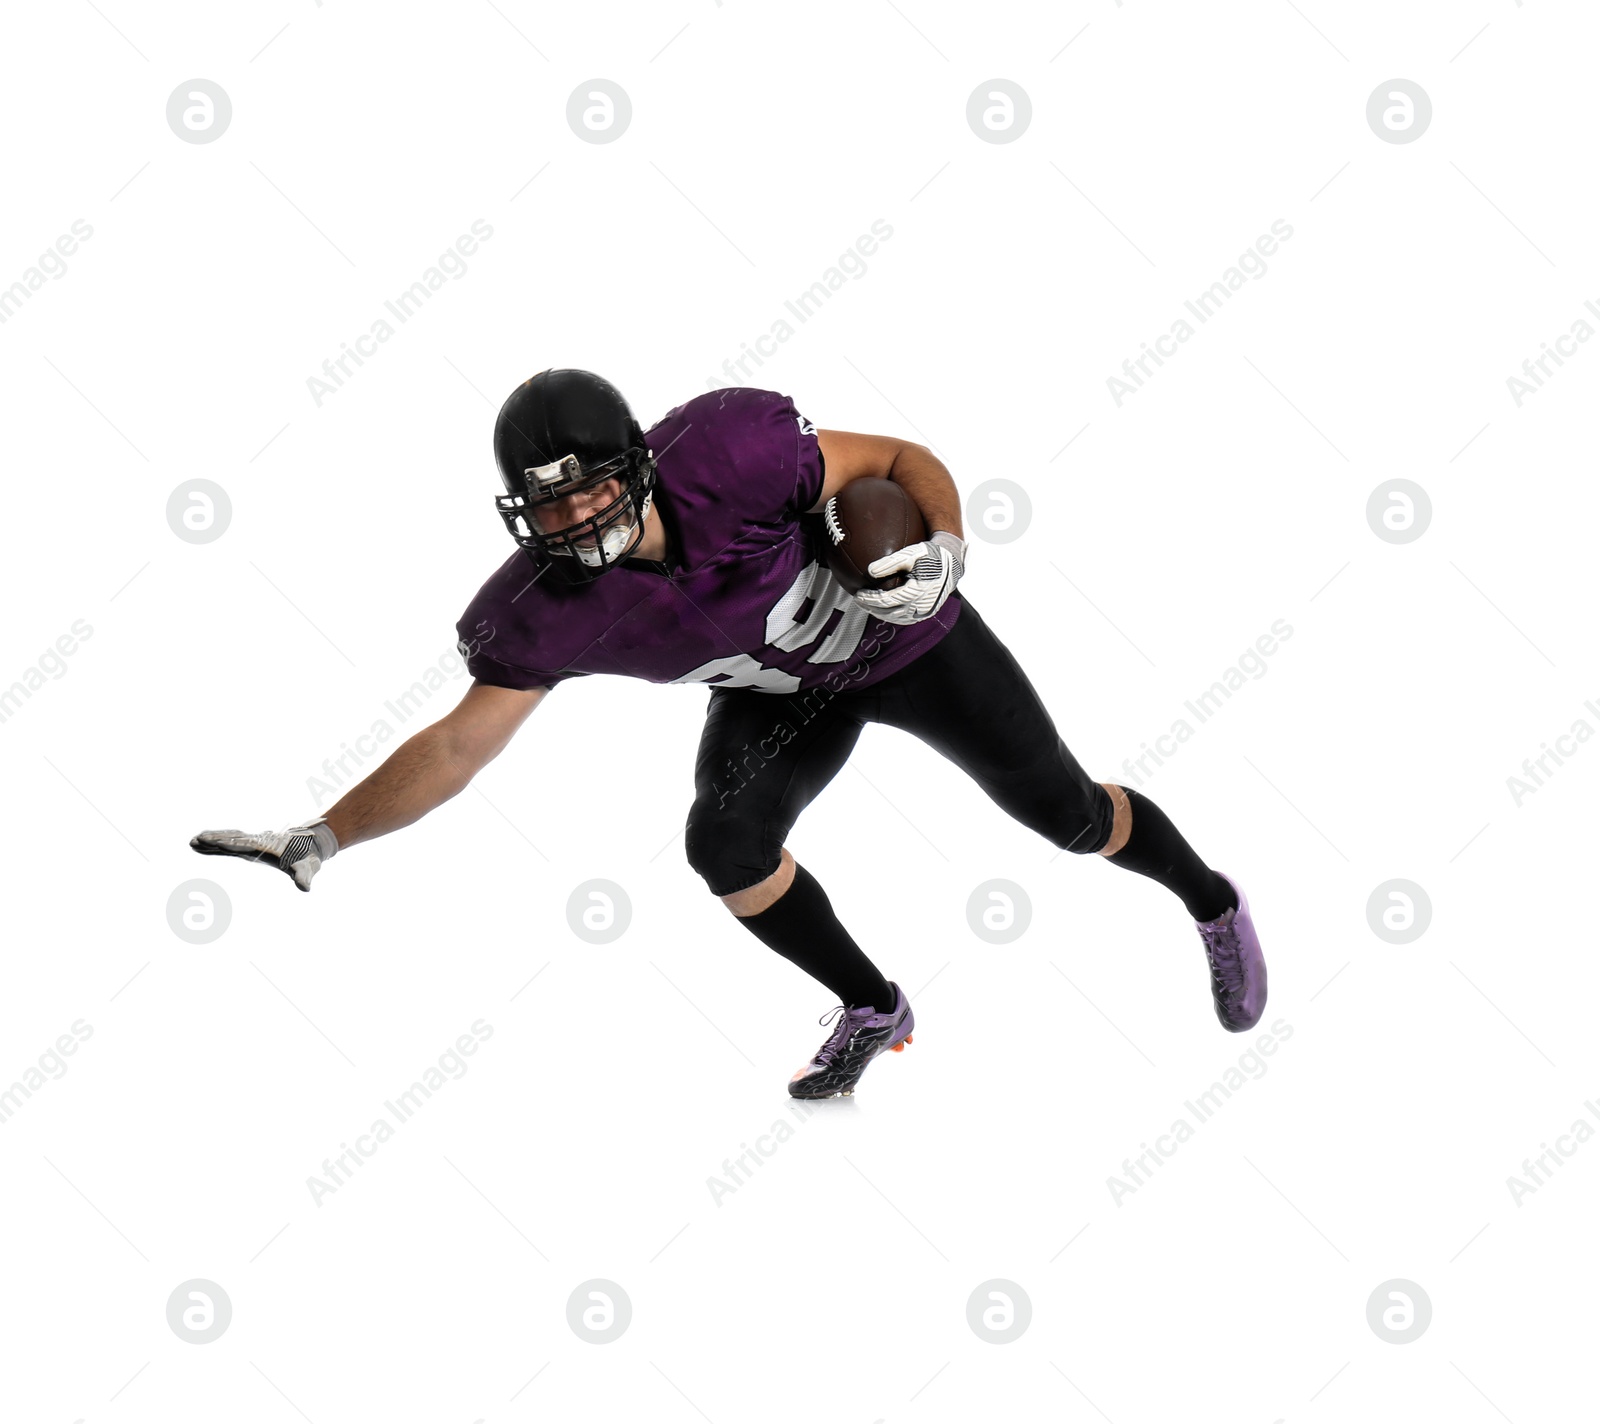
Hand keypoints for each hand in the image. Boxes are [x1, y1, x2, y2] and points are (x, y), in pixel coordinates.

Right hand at [190, 819, 338, 891]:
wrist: (312, 845)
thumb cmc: (308, 858)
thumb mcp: (307, 868)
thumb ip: (304, 877)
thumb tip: (306, 888)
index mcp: (266, 847)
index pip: (245, 844)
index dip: (231, 843)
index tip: (216, 842)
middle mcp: (257, 842)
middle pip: (232, 838)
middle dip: (214, 839)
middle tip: (195, 839)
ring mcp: (253, 842)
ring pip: (229, 838)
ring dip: (212, 838)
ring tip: (193, 840)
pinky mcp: (252, 845)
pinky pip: (231, 841)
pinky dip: (218, 841)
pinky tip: (205, 844)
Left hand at [852, 531, 965, 624]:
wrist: (952, 563)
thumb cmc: (930, 556)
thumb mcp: (910, 554)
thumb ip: (890, 562)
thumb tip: (869, 571)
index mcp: (916, 592)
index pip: (886, 600)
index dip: (870, 599)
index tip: (858, 594)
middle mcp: (921, 606)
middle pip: (889, 612)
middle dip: (871, 608)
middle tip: (858, 601)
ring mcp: (924, 612)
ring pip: (897, 618)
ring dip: (880, 613)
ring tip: (868, 605)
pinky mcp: (927, 613)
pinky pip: (906, 619)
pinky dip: (892, 615)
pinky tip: (883, 609)